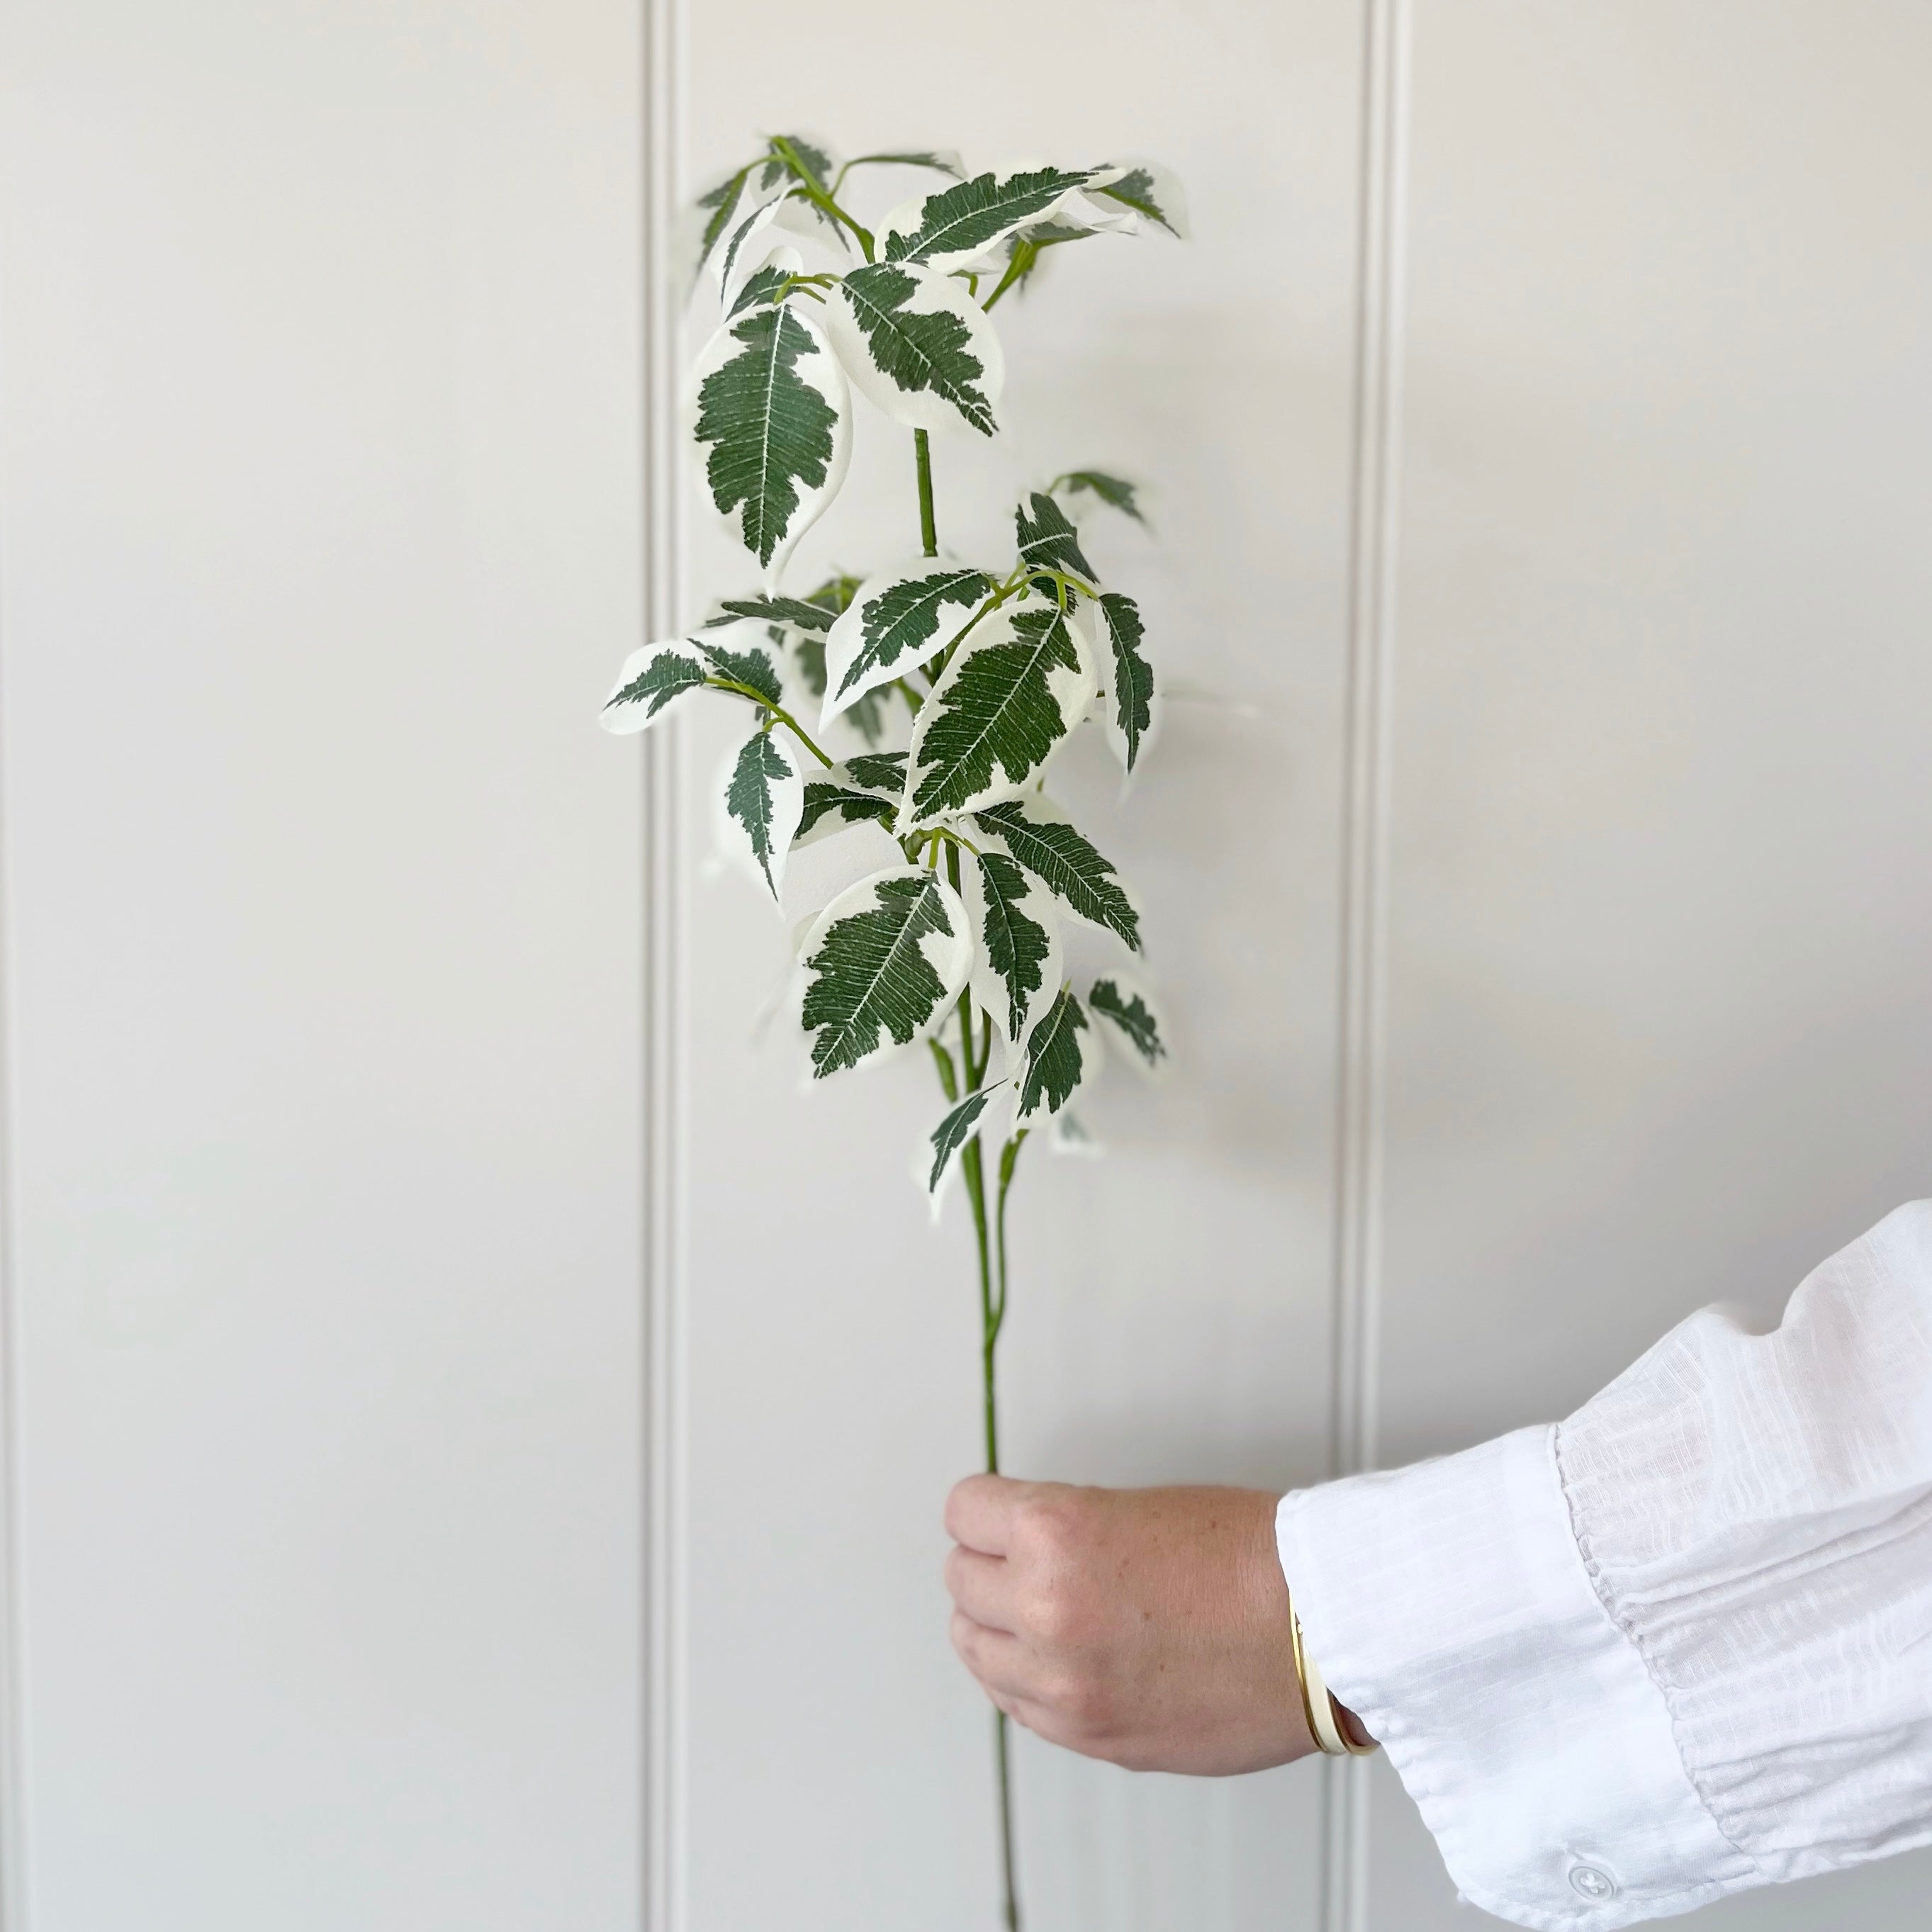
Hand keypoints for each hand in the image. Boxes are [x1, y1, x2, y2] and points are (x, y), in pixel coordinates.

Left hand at [943, 1476, 1331, 1774]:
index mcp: (1056, 1534)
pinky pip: (1014, 1704)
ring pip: (974, 1646)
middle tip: (1025, 1561)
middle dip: (990, 1564)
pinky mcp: (1089, 1735)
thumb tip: (1022, 1546)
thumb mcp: (1138, 1507)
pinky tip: (1062, 1658)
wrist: (1322, 1631)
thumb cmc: (1254, 1559)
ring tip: (1041, 1613)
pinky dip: (1026, 1679)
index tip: (998, 1515)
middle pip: (960, 1579)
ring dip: (998, 1625)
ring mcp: (1062, 1682)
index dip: (988, 1510)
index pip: (964, 1511)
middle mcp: (1044, 1608)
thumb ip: (1065, 1531)